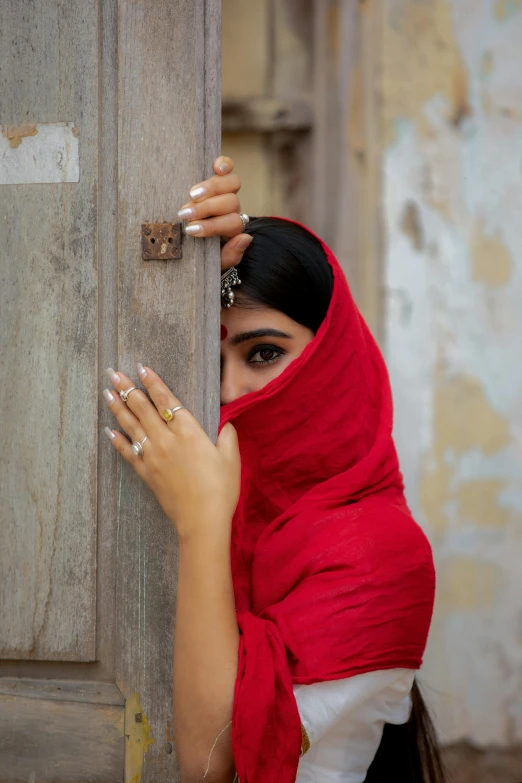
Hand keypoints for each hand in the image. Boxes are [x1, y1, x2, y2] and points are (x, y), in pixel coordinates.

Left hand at [103, 364, 240, 540]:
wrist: (202, 520)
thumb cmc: (221, 489)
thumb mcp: (231, 459)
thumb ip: (226, 437)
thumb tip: (226, 425)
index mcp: (189, 432)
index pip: (167, 401)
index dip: (154, 383)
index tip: (141, 368)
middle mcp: (167, 440)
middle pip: (143, 409)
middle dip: (128, 389)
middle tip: (114, 374)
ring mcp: (154, 457)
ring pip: (132, 427)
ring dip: (118, 408)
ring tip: (107, 393)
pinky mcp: (147, 474)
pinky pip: (128, 453)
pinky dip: (118, 441)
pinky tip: (109, 431)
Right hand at [177, 155, 252, 269]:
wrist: (194, 249)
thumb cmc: (203, 255)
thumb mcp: (217, 263)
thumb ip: (231, 255)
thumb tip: (245, 237)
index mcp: (233, 229)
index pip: (232, 224)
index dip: (212, 226)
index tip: (190, 230)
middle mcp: (232, 209)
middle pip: (230, 202)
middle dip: (207, 209)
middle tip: (185, 214)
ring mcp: (226, 192)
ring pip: (230, 183)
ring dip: (211, 188)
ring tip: (192, 194)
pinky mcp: (216, 178)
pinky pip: (226, 168)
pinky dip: (224, 165)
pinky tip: (216, 167)